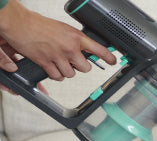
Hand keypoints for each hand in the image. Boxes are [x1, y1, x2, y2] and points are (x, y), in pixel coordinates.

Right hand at [0, 0, 115, 82]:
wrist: (20, 24)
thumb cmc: (39, 25)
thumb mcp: (64, 29)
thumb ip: (75, 40)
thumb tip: (84, 49)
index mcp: (76, 37)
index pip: (99, 49)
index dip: (108, 57)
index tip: (113, 61)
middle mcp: (70, 48)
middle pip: (85, 68)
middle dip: (80, 67)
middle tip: (73, 61)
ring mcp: (58, 57)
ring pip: (71, 74)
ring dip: (67, 71)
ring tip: (60, 63)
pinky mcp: (47, 64)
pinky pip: (58, 77)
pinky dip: (56, 75)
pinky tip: (53, 67)